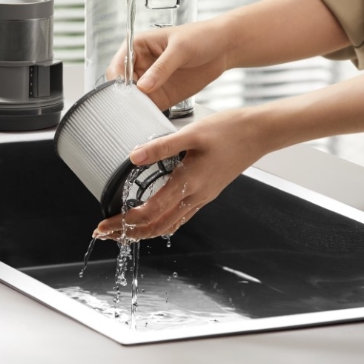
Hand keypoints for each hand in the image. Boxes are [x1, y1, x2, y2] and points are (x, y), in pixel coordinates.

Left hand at [92, 108, 270, 240]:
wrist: (259, 133)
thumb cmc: (230, 130)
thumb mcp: (192, 132)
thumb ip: (161, 146)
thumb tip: (133, 156)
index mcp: (189, 183)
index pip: (149, 213)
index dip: (123, 223)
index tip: (103, 226)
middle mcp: (195, 196)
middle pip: (156, 227)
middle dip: (128, 233)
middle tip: (104, 233)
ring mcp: (203, 197)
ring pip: (169, 225)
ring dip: (143, 231)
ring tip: (123, 230)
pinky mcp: (208, 193)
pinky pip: (181, 217)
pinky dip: (162, 223)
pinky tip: (153, 217)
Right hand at [104, 20, 231, 110]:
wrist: (224, 48)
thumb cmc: (201, 36)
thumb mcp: (181, 49)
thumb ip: (162, 68)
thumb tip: (143, 86)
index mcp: (138, 46)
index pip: (118, 65)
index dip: (117, 80)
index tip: (124, 93)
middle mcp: (140, 65)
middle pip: (122, 86)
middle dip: (125, 98)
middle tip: (132, 109)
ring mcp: (151, 81)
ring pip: (134, 99)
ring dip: (136, 108)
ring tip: (141, 116)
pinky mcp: (162, 94)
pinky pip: (150, 107)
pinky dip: (149, 114)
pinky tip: (151, 118)